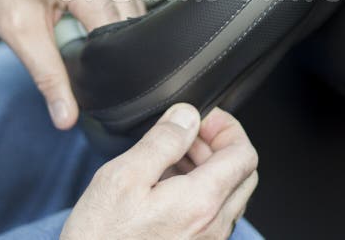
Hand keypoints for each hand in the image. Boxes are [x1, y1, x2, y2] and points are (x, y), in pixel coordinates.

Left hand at [0, 0, 145, 128]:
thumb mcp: (17, 29)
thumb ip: (46, 75)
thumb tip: (65, 115)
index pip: (117, 40)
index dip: (107, 67)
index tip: (90, 79)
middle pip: (131, 29)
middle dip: (110, 49)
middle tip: (75, 49)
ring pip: (136, 15)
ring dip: (114, 31)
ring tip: (78, 27)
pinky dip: (115, 14)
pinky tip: (88, 14)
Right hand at [61, 104, 258, 239]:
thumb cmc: (100, 239)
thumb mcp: (122, 178)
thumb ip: (162, 142)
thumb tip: (187, 116)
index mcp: (201, 202)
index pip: (244, 154)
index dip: (226, 128)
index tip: (202, 119)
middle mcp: (212, 226)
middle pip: (242, 174)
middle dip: (219, 145)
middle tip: (186, 135)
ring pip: (228, 194)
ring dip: (208, 168)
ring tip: (171, 158)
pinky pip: (212, 215)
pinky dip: (199, 191)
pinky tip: (166, 186)